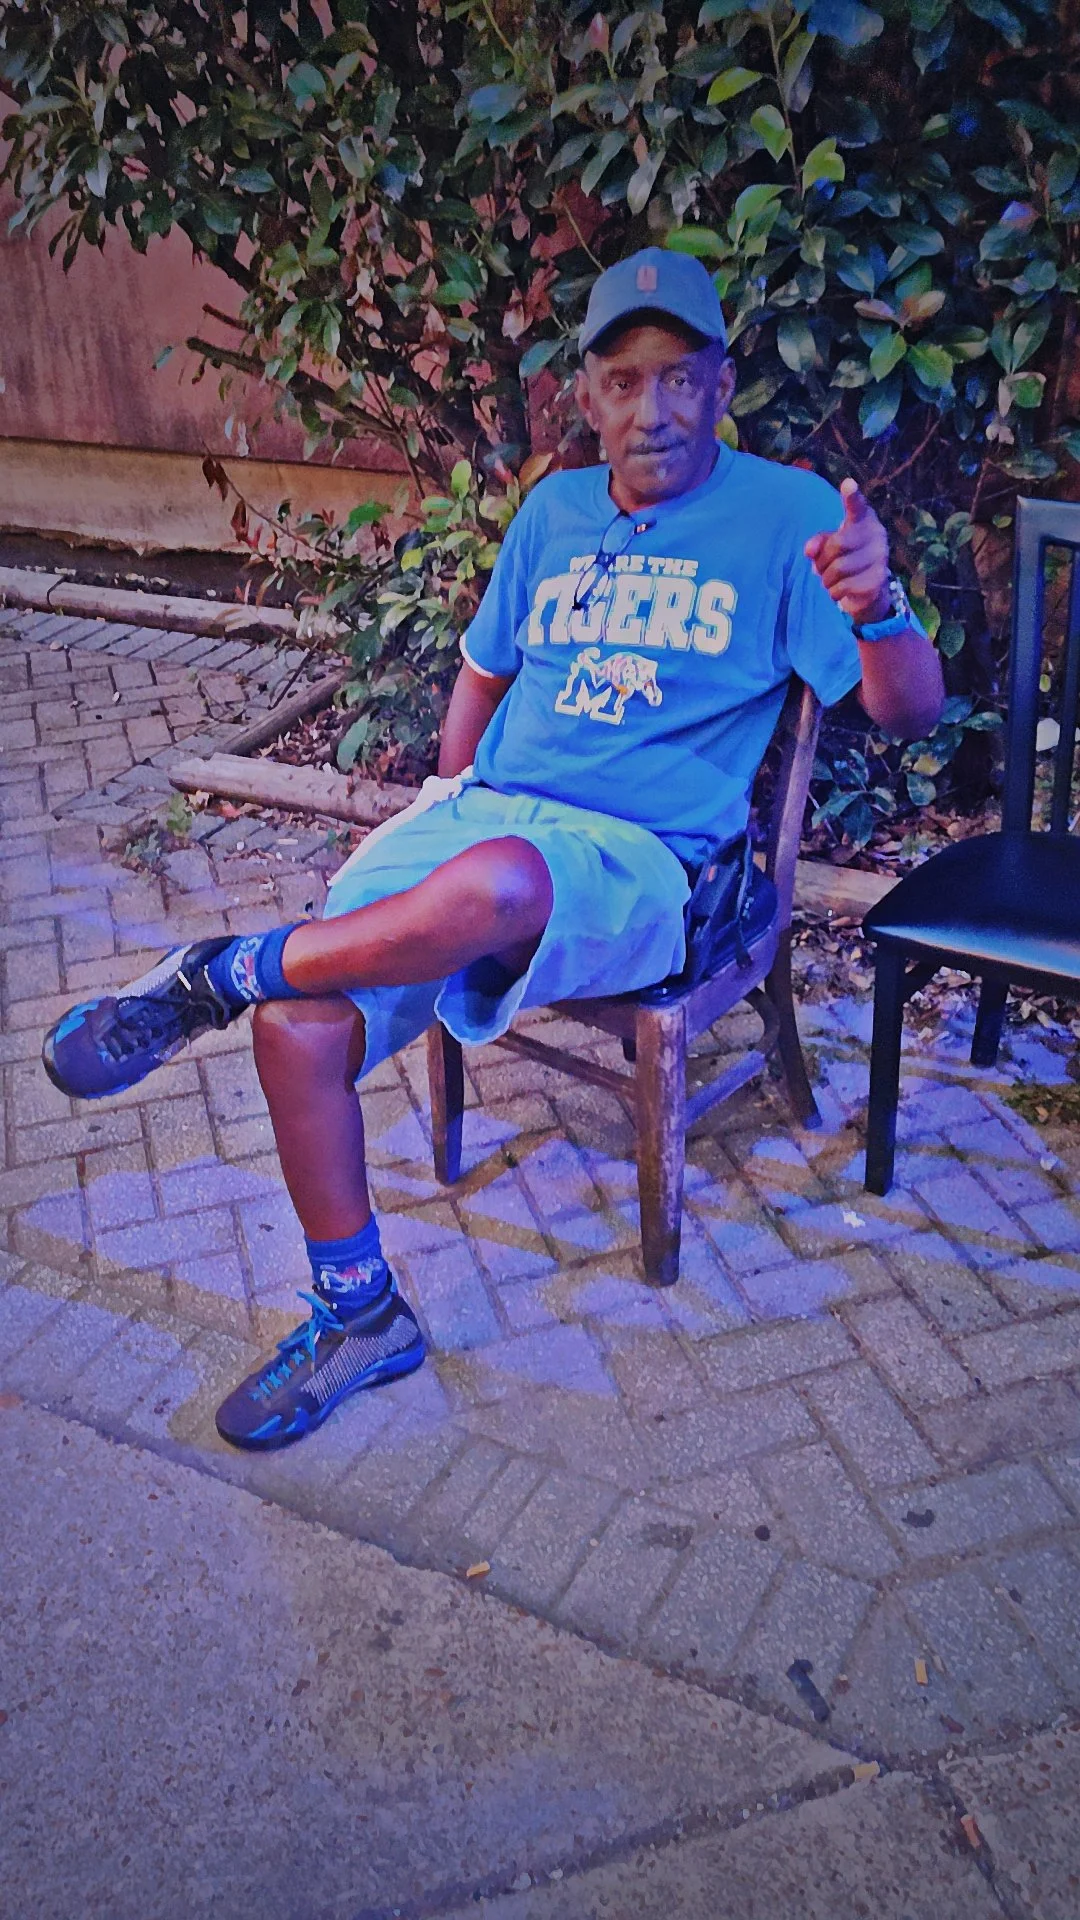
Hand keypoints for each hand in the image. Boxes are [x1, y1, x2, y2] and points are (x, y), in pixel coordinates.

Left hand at [804, 478, 890, 624]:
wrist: (869, 588)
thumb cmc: (844, 558)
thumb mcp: (828, 547)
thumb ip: (818, 543)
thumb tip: (809, 550)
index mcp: (863, 519)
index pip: (857, 506)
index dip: (851, 497)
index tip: (847, 484)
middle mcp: (877, 534)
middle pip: (837, 545)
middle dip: (822, 561)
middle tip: (821, 568)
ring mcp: (881, 557)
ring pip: (838, 569)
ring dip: (825, 579)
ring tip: (830, 580)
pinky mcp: (879, 580)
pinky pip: (844, 587)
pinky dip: (834, 592)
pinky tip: (838, 591)